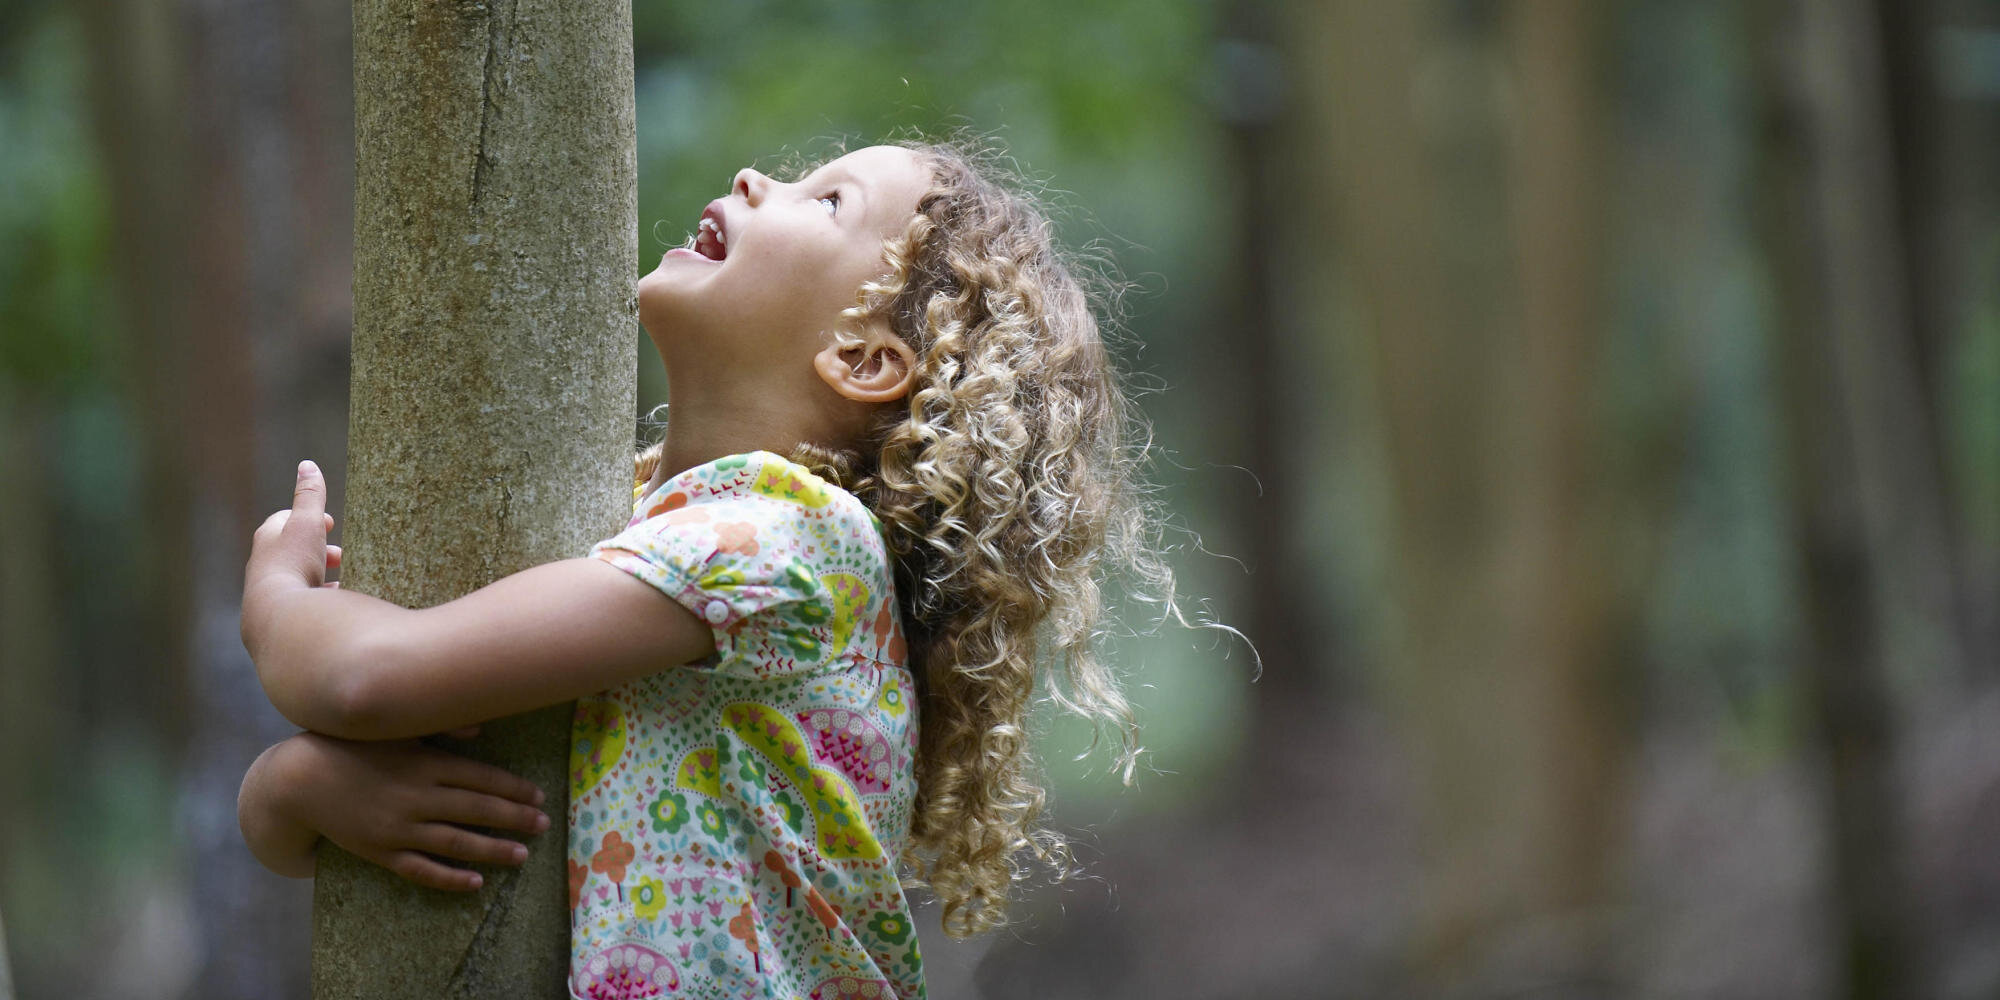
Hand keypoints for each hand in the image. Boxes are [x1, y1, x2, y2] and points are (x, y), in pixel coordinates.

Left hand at [245, 460, 341, 601]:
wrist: (278, 617)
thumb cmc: (293, 564)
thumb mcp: (307, 523)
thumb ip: (310, 496)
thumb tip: (307, 466)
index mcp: (267, 538)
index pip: (284, 520)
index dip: (309, 518)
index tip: (329, 523)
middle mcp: (263, 564)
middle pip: (290, 549)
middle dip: (316, 548)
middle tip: (339, 554)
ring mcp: (269, 590)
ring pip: (296, 576)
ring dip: (318, 574)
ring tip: (340, 579)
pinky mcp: (278, 614)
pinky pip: (300, 602)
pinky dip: (318, 599)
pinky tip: (334, 603)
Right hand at [266, 729, 550, 890]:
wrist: (298, 781)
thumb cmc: (351, 747)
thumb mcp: (395, 730)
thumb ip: (441, 728)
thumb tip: (482, 728)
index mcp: (424, 764)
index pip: (481, 778)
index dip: (513, 789)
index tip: (539, 796)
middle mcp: (416, 797)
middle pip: (476, 810)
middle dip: (515, 818)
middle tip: (545, 825)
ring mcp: (398, 828)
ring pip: (456, 842)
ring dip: (492, 849)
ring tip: (522, 854)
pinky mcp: (380, 852)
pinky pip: (420, 870)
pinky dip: (449, 877)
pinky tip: (475, 883)